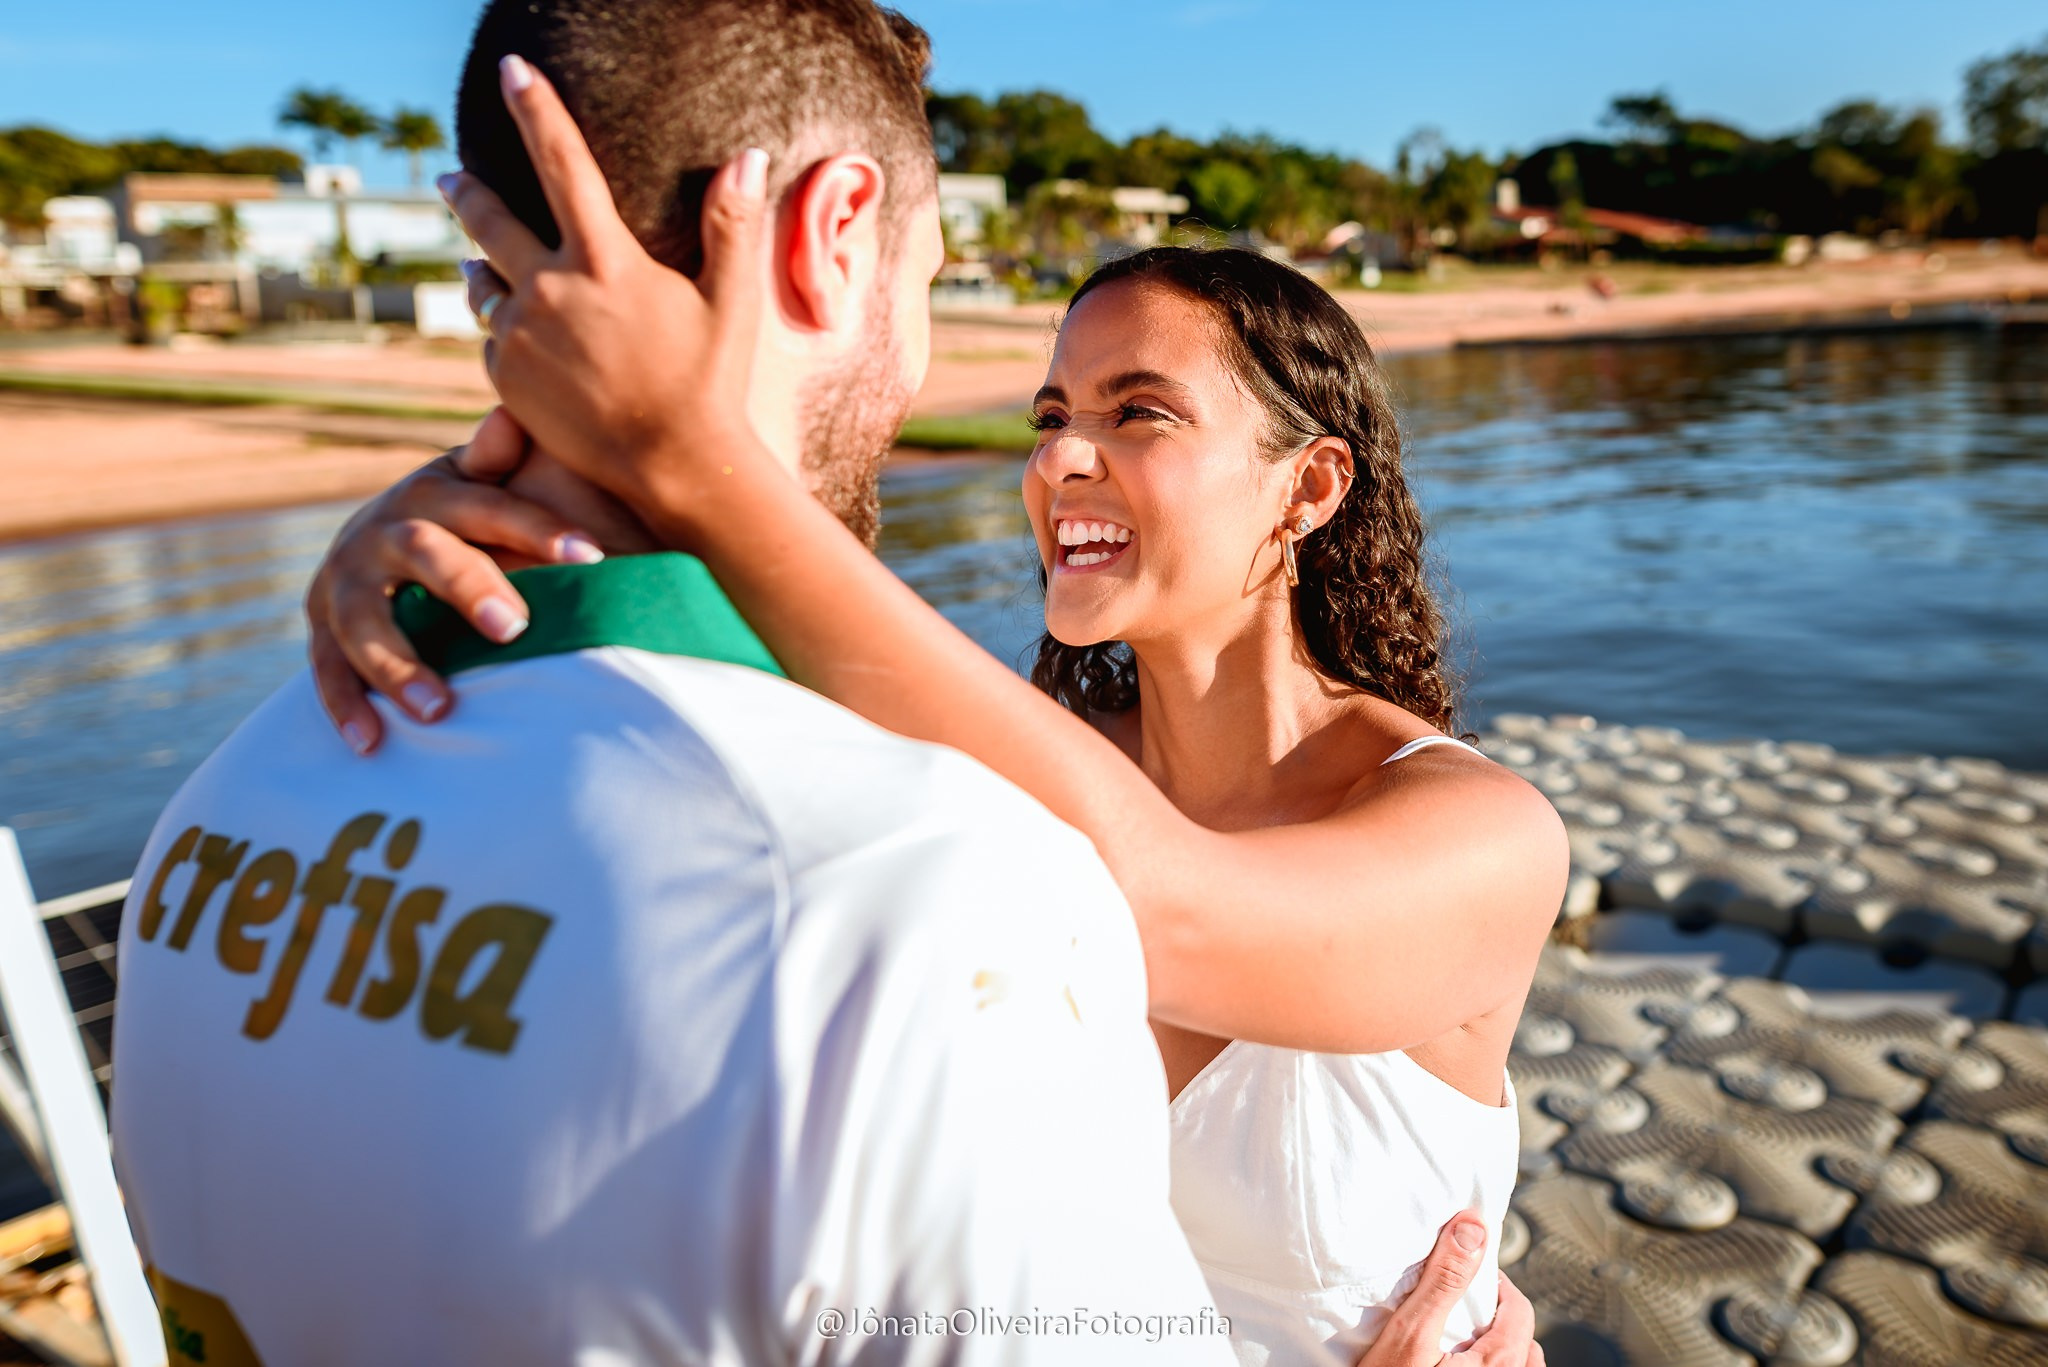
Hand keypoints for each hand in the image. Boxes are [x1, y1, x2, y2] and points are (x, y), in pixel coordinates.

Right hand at [305, 407, 600, 753]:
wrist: (383, 540)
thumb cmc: (465, 520)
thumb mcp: (482, 485)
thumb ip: (502, 463)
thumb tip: (514, 417)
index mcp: (434, 493)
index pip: (489, 505)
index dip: (536, 527)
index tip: (593, 557)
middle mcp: (382, 531)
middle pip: (423, 552)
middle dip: (469, 588)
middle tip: (516, 629)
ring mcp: (344, 579)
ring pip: (363, 620)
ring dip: (398, 665)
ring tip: (439, 710)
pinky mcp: (320, 627)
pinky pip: (325, 668)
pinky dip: (344, 706)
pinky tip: (370, 744)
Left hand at [437, 54, 771, 530]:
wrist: (671, 466)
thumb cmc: (710, 384)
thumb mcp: (731, 302)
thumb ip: (733, 227)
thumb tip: (751, 157)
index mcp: (605, 261)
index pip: (561, 162)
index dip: (534, 108)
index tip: (511, 70)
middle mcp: (551, 290)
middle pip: (489, 220)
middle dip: (466, 192)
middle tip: (450, 178)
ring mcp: (521, 337)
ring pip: (482, 284)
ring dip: (482, 271)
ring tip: (483, 271)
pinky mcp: (505, 379)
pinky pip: (492, 340)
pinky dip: (504, 333)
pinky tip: (524, 344)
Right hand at [1356, 1212, 1541, 1366]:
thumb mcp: (1410, 1333)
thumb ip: (1444, 1281)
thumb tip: (1473, 1230)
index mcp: (1500, 1365)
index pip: (1520, 1309)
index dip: (1493, 1282)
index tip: (1465, 1271)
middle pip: (1522, 1340)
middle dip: (1496, 1316)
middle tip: (1459, 1305)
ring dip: (1496, 1347)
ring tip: (1459, 1339)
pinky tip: (1455, 1366)